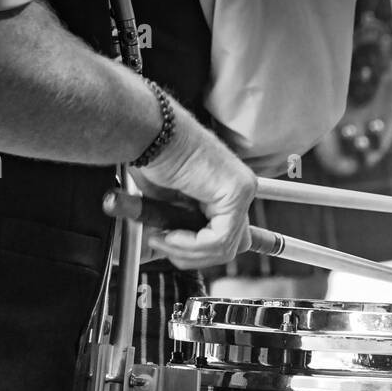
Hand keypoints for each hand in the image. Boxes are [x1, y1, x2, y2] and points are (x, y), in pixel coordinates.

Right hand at [134, 107, 255, 269]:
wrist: (148, 134)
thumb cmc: (152, 160)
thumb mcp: (167, 204)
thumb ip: (181, 228)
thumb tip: (178, 254)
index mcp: (225, 190)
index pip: (226, 237)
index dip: (197, 251)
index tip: (168, 247)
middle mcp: (239, 188)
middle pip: (232, 246)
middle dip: (196, 256)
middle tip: (165, 246)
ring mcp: (242, 189)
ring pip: (225, 248)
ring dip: (187, 251)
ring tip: (161, 238)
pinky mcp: (237, 192)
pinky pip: (219, 239)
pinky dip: (190, 244)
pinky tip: (171, 234)